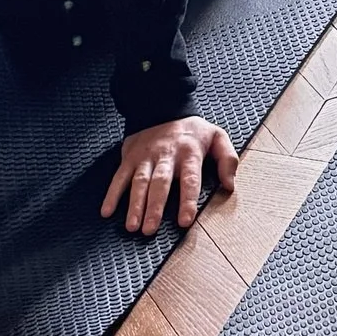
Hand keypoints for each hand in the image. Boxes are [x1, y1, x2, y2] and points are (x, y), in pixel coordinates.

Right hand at [101, 114, 237, 235]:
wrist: (162, 106)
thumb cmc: (192, 130)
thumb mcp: (217, 136)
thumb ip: (227, 159)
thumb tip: (229, 185)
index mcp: (188, 152)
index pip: (189, 179)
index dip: (187, 200)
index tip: (185, 221)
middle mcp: (166, 155)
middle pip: (160, 183)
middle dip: (155, 207)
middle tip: (150, 229)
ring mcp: (145, 156)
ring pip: (139, 182)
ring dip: (135, 204)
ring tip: (132, 226)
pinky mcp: (130, 157)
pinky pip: (119, 176)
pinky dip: (112, 194)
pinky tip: (107, 211)